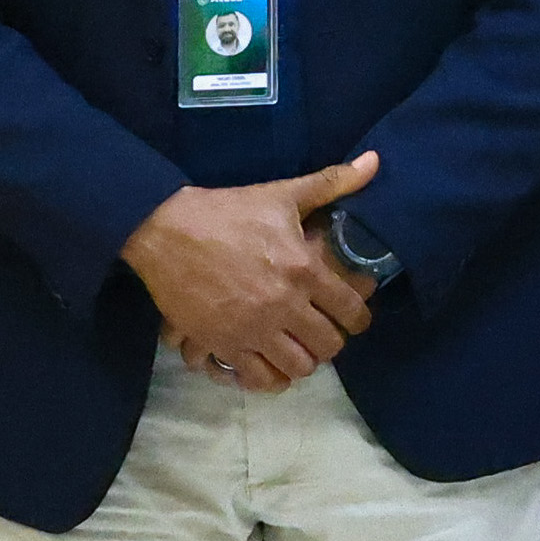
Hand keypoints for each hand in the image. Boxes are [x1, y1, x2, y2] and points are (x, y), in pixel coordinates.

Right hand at [125, 151, 382, 386]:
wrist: (165, 231)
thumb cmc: (226, 212)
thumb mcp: (280, 195)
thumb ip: (332, 183)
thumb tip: (374, 162)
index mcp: (303, 270)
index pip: (351, 312)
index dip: (358, 318)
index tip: (351, 316)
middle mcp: (283, 305)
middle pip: (328, 346)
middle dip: (330, 341)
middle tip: (321, 331)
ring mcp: (253, 329)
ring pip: (298, 368)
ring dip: (302, 360)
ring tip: (295, 347)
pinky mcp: (224, 344)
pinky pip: (259, 378)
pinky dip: (269, 377)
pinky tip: (268, 362)